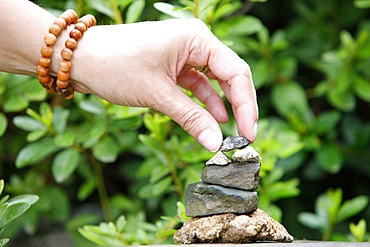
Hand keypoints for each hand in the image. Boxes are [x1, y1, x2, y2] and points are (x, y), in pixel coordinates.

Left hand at [71, 18, 257, 151]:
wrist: (80, 59)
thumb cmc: (115, 65)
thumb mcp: (158, 95)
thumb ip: (191, 118)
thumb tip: (216, 144)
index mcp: (197, 38)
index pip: (236, 72)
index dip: (246, 105)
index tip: (249, 134)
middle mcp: (195, 42)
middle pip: (230, 76)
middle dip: (239, 106)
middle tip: (245, 136)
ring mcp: (184, 53)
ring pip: (215, 81)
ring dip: (222, 106)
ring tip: (231, 133)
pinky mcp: (173, 66)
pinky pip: (197, 84)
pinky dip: (204, 102)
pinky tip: (213, 120)